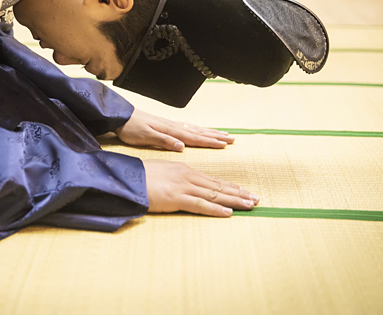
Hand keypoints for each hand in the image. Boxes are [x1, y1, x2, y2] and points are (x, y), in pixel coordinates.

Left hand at [115, 109, 233, 151]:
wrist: (120, 117)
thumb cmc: (131, 128)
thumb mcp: (145, 137)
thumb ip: (164, 141)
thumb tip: (182, 146)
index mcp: (171, 131)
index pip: (194, 137)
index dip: (210, 142)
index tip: (225, 144)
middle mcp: (174, 127)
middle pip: (199, 132)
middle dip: (216, 137)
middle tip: (232, 139)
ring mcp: (171, 125)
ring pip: (196, 129)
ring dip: (210, 133)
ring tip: (224, 134)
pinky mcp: (167, 125)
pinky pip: (188, 128)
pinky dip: (199, 130)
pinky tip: (202, 131)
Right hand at [143, 159, 258, 216]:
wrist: (126, 177)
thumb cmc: (140, 176)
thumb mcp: (162, 172)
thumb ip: (175, 178)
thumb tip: (183, 184)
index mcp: (185, 170)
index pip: (212, 180)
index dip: (230, 187)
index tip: (244, 191)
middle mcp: (188, 176)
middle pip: (218, 186)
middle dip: (239, 193)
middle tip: (256, 198)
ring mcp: (184, 186)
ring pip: (215, 195)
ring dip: (234, 201)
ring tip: (250, 205)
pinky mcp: (177, 198)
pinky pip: (201, 205)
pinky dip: (216, 209)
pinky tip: (228, 213)